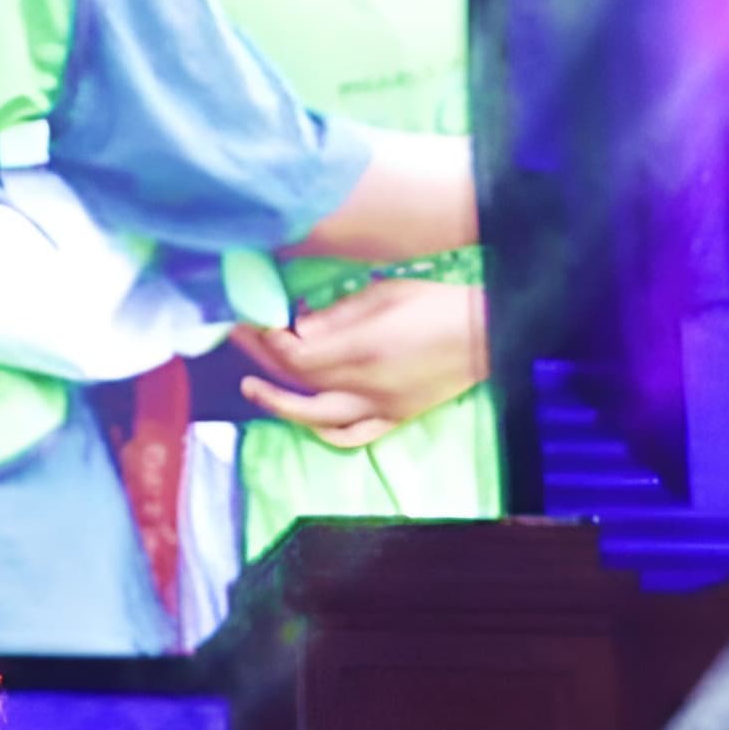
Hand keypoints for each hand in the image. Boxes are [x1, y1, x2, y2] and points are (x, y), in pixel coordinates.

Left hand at [233, 276, 487, 446]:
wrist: (490, 332)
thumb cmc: (437, 304)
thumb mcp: (383, 294)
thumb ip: (335, 316)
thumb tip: (297, 327)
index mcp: (361, 350)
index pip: (295, 355)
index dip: (267, 340)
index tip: (252, 321)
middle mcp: (365, 386)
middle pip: (297, 382)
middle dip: (262, 361)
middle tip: (238, 341)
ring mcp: (381, 408)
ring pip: (316, 417)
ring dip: (279, 404)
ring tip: (253, 388)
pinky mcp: (397, 418)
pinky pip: (352, 435)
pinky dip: (323, 431)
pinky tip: (305, 420)